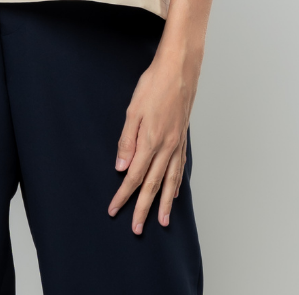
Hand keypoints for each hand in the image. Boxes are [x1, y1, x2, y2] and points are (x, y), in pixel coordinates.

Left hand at [107, 47, 198, 232]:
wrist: (179, 69)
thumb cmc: (154, 84)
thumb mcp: (133, 110)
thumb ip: (127, 140)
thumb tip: (121, 167)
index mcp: (151, 141)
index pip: (135, 176)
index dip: (123, 195)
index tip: (114, 209)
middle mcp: (167, 147)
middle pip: (153, 185)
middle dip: (143, 208)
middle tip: (136, 229)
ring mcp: (177, 144)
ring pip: (170, 181)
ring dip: (165, 203)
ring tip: (162, 222)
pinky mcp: (183, 138)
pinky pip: (180, 168)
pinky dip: (177, 184)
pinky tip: (174, 192)